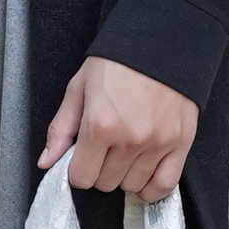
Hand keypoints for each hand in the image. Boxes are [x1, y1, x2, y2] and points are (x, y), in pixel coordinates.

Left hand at [39, 57, 198, 202]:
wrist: (161, 41)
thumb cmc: (117, 62)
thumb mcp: (79, 89)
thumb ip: (61, 129)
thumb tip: (47, 162)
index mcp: (101, 125)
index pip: (82, 177)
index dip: (78, 170)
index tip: (82, 158)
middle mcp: (130, 139)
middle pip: (106, 184)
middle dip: (99, 170)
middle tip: (103, 149)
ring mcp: (158, 143)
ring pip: (132, 186)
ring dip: (124, 175)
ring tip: (125, 153)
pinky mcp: (181, 143)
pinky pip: (165, 184)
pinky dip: (151, 186)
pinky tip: (144, 174)